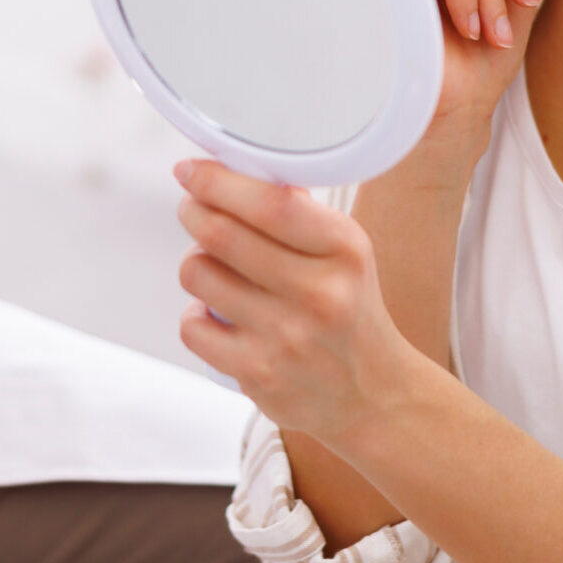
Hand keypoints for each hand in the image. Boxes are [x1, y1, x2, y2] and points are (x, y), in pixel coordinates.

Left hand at [174, 158, 418, 447]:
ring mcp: (286, 337)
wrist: (371, 392)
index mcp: (345, 248)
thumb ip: (299, 215)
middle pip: (222, 235)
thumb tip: (237, 174)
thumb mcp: (346, 252)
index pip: (270, 203)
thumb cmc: (349, 307)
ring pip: (198, 275)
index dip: (218, 181)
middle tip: (191, 206)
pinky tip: (217, 314)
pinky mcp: (258, 375)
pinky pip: (192, 327)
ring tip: (213, 265)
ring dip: (195, 262)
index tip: (191, 169)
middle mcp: (319, 292)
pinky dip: (195, 314)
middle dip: (194, 210)